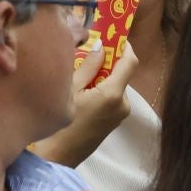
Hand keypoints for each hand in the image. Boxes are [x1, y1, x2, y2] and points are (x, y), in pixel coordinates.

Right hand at [31, 40, 137, 168]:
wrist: (61, 156)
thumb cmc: (61, 122)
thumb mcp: (70, 89)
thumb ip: (88, 66)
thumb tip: (101, 46)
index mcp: (113, 93)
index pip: (129, 62)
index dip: (124, 46)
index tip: (113, 34)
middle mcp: (123, 103)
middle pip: (121, 72)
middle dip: (107, 61)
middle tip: (85, 53)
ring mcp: (121, 113)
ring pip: (115, 83)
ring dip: (102, 75)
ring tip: (78, 75)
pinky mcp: (116, 119)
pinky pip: (112, 95)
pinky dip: (101, 87)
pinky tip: (82, 91)